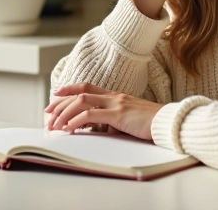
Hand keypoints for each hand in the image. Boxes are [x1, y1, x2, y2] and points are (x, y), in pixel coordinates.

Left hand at [44, 83, 162, 140]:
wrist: (169, 122)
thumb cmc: (152, 124)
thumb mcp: (129, 120)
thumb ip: (115, 121)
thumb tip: (101, 129)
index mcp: (116, 96)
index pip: (88, 88)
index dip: (70, 89)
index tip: (57, 93)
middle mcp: (113, 96)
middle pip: (80, 94)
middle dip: (61, 102)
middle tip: (48, 112)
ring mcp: (115, 104)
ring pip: (81, 102)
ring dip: (64, 113)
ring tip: (54, 124)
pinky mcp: (118, 114)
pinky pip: (90, 116)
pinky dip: (75, 122)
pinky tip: (67, 129)